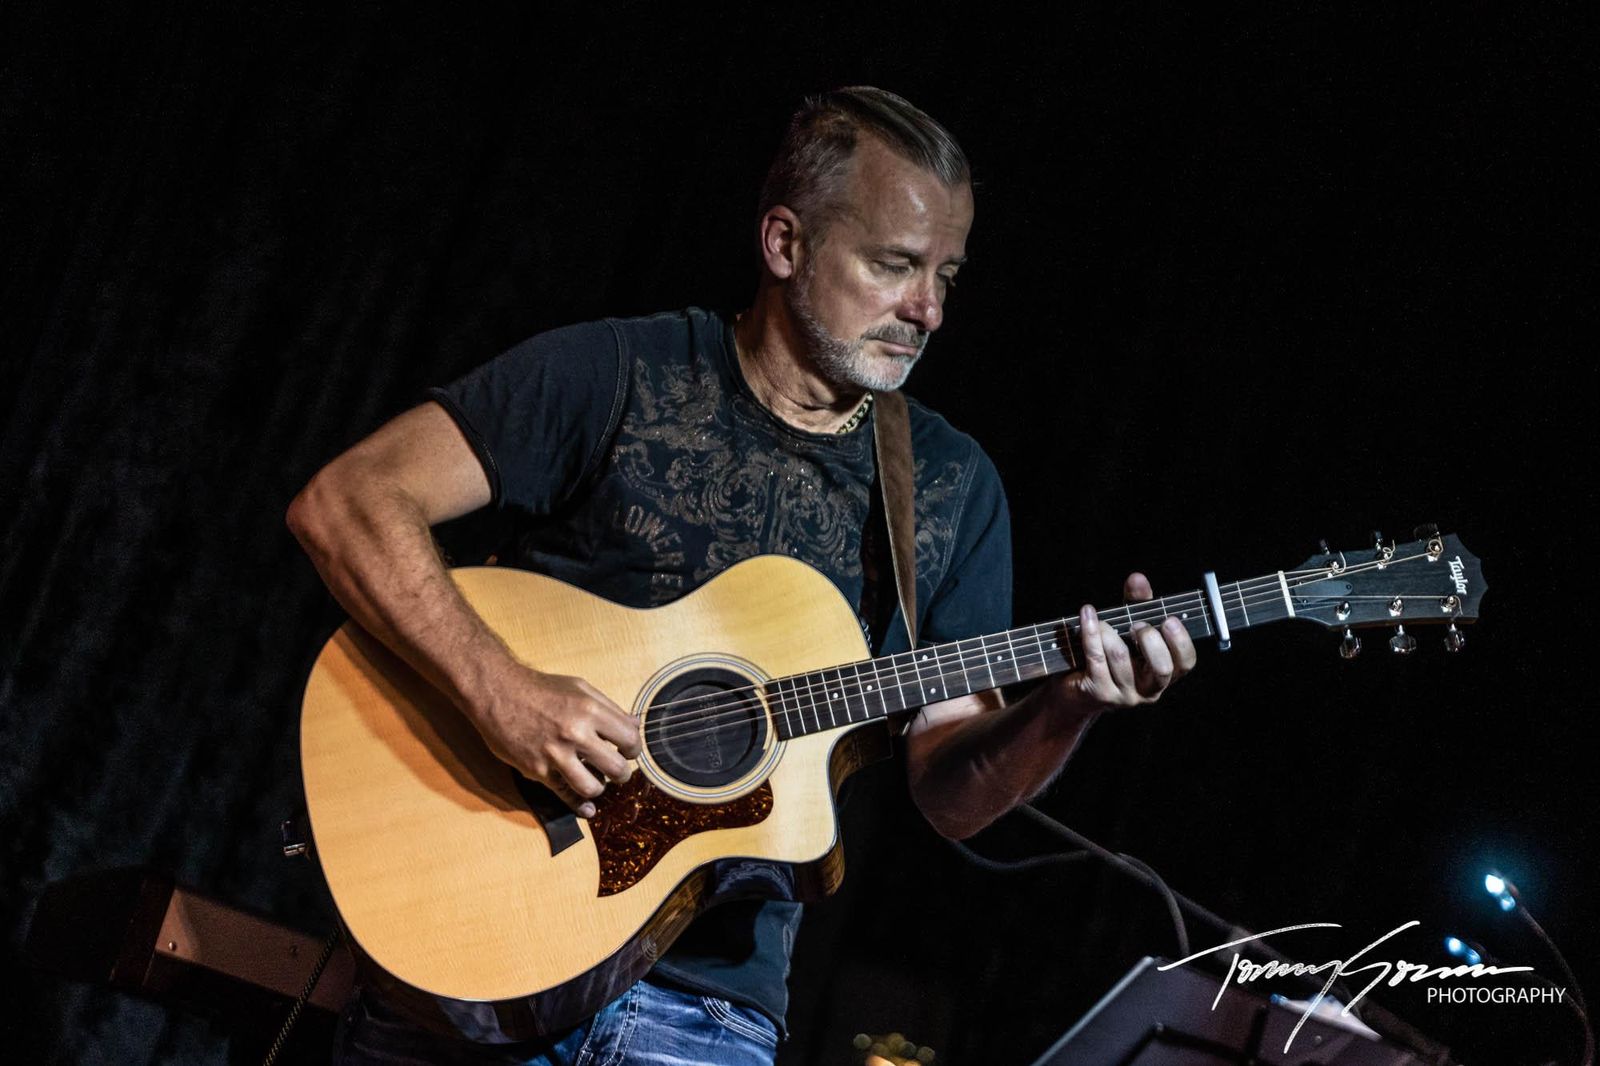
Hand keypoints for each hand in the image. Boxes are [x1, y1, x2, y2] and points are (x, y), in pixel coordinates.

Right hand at [472, 663, 641, 817]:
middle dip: (622, 773)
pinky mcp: (537, 769)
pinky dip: (579, 805)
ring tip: (597, 781)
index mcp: (590, 710)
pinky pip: (564, 794)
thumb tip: (635, 724)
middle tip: (617, 771)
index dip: (633, 748)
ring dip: (599, 788)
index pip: (629, 738)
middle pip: (616, 767)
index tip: (628, 751)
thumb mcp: (579, 688)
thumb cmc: (540, 688)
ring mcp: (555, 754)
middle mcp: (575, 733)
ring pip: (592, 787)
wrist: (497, 692)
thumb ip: (609, 707)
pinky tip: (587, 809)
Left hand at [1058, 572, 1195, 710]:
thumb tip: (1138, 579)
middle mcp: (1150, 689)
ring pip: (1121, 658)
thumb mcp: (1128, 626)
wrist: (1076, 688)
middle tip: (1135, 624)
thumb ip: (1138, 603)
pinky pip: (1096, 657)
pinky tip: (1087, 615)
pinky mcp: (1099, 693)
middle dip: (1148, 639)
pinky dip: (1090, 632)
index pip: (1185, 663)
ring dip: (1108, 631)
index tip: (1169, 620)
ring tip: (1101, 621)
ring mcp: (1125, 695)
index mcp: (1165, 674)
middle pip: (1161, 668)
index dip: (1180, 642)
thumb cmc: (1109, 653)